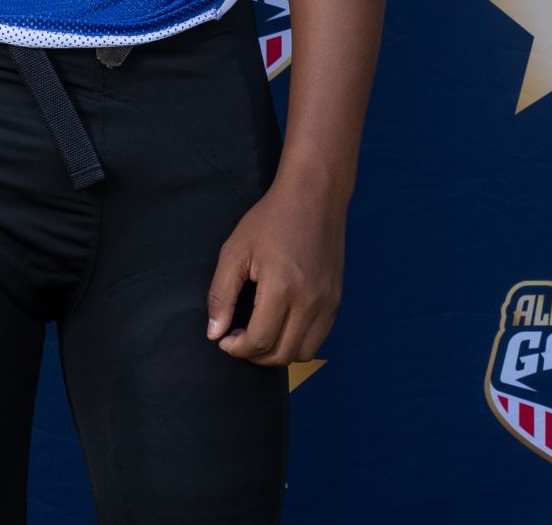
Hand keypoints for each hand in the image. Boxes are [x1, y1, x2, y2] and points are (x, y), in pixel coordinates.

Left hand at [205, 181, 345, 365]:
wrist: (314, 197)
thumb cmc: (271, 219)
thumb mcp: (236, 251)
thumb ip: (222, 294)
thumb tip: (214, 333)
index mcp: (283, 287)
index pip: (259, 341)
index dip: (236, 348)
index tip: (224, 338)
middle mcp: (310, 301)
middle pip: (282, 355)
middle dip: (254, 355)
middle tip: (237, 339)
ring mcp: (328, 303)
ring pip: (303, 353)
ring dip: (277, 353)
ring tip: (259, 334)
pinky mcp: (336, 300)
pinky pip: (318, 339)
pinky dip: (297, 341)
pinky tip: (280, 324)